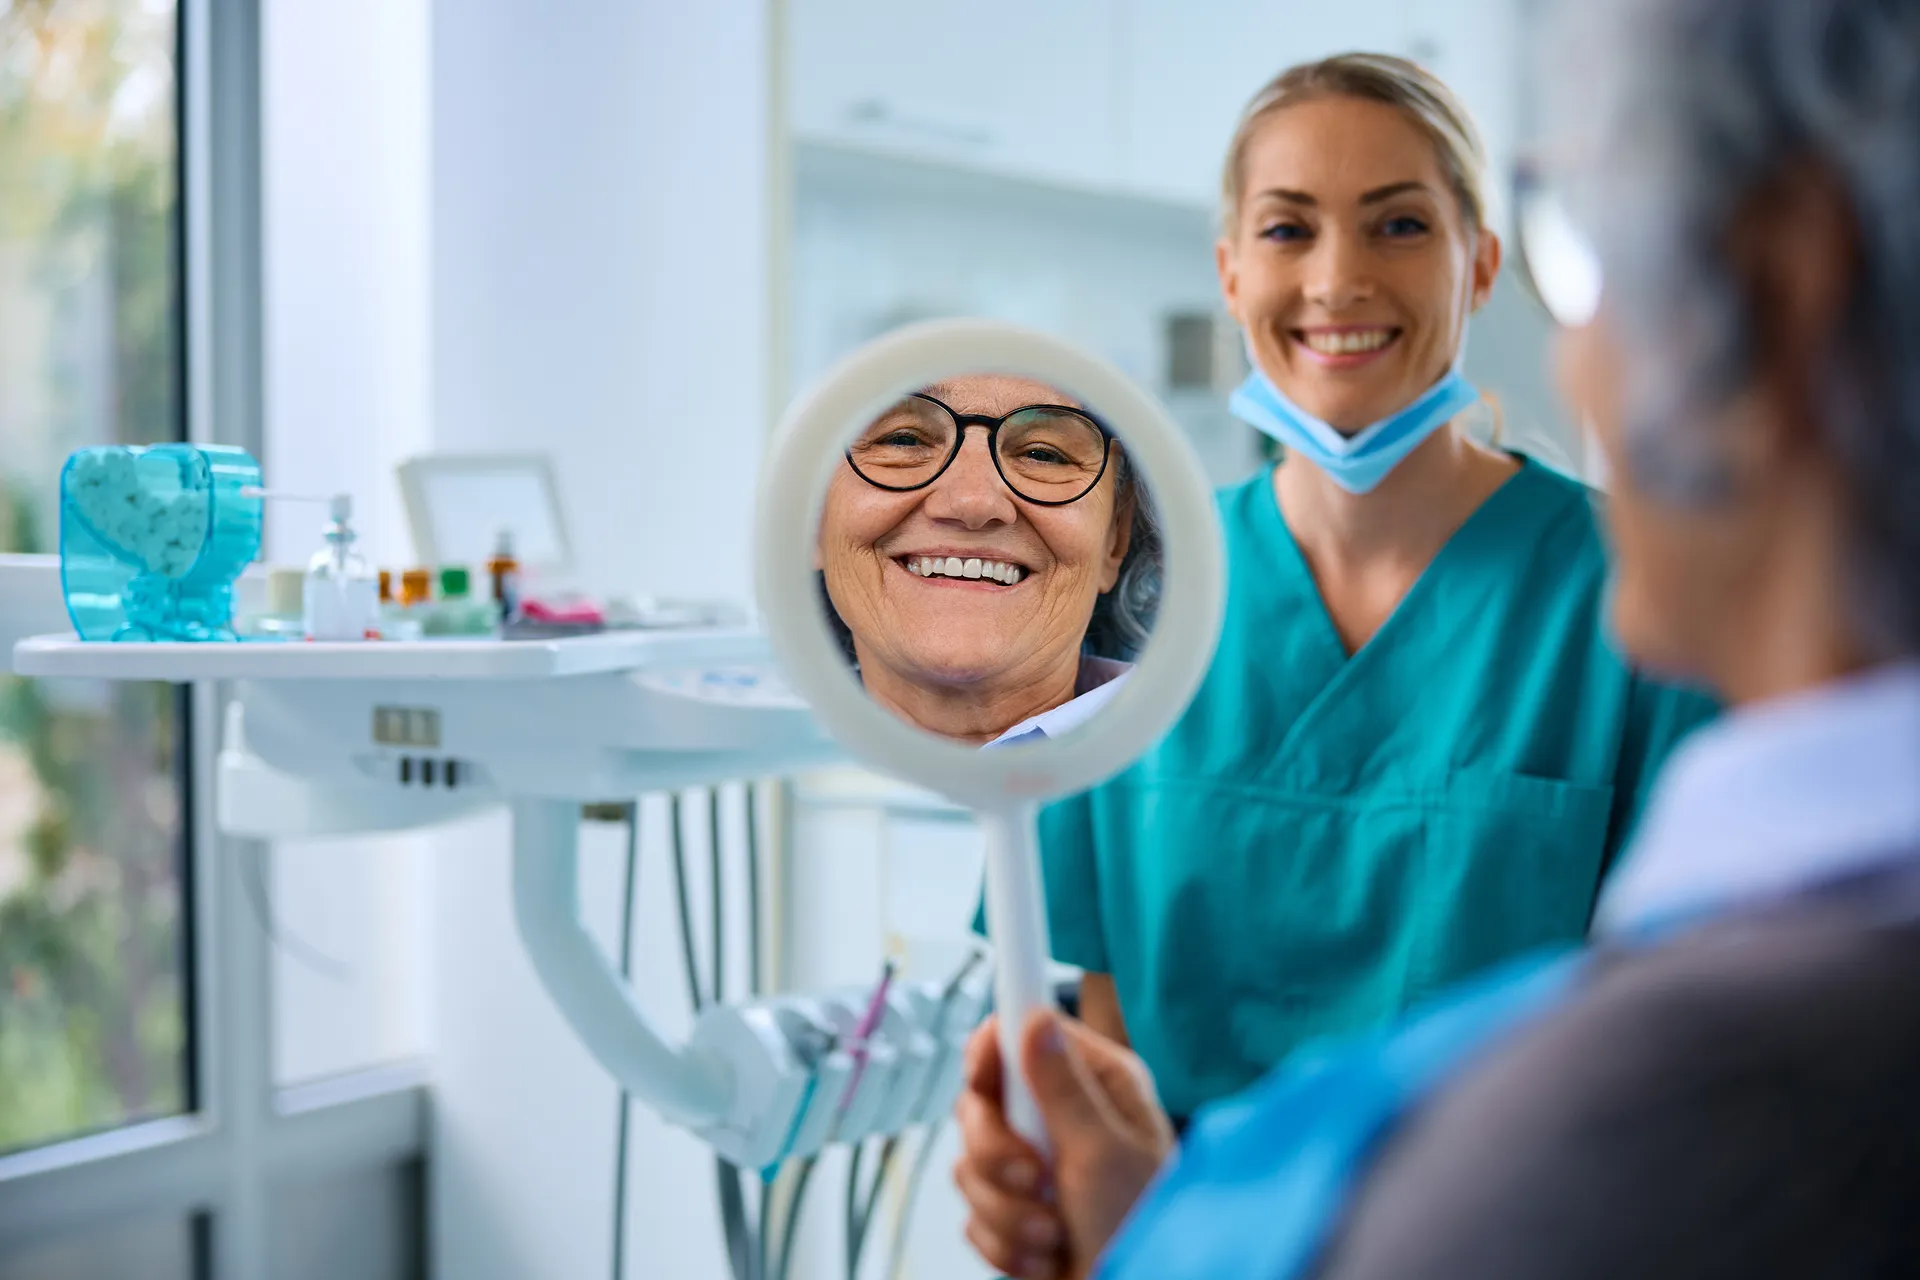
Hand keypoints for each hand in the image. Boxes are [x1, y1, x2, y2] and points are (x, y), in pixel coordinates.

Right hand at [953, 1011, 1176, 1279]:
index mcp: (1094, 1084)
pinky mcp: (1016, 1213)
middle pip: (980, 1103)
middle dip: (997, 1153)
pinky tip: (1045, 1257)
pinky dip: (1005, 1244)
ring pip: (971, 1165)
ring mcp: (1035, 1166)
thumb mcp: (1104, 1150)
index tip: (983, 1076)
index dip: (991, 1048)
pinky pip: (975, 1216)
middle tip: (1033, 1179)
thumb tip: (1035, 1018)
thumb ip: (1063, 1086)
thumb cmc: (1143, 1228)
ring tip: (1053, 1233)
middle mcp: (1061, 1118)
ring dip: (1007, 1211)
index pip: (1023, 1033)